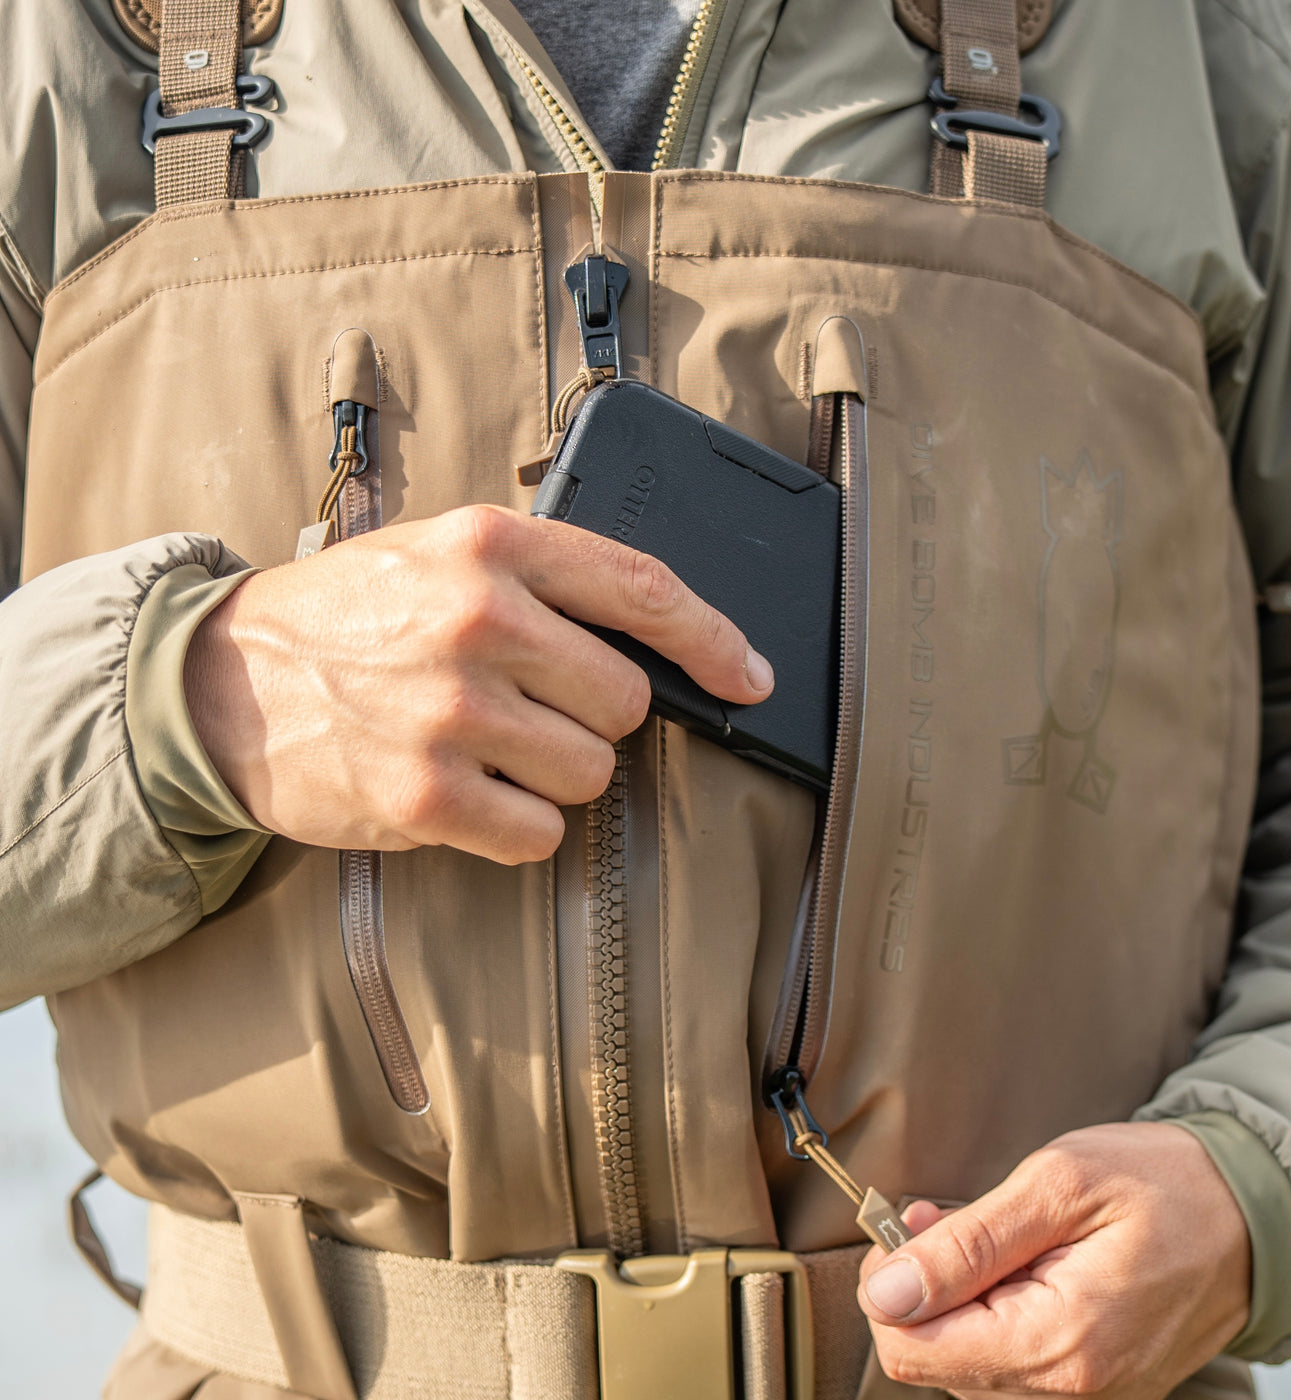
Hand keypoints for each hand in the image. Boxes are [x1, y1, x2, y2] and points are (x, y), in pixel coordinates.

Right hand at [185, 505, 772, 861]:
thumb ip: (543, 579)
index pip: (642, 588)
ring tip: (489, 746)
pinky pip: (540, 835)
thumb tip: (658, 638)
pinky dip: (517, 825)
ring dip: (557, 773)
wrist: (226, 680)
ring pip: (592, 771)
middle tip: (533, 706)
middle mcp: (477, 620)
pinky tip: (467, 792)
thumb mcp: (439, 554)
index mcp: (491, 546)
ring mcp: (451, 711)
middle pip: (626, 699)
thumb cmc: (348, 615)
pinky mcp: (426, 796)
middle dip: (596, 714)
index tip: (749, 676)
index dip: (713, 639)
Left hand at [857, 1122, 1250, 1398]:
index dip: (890, 1284)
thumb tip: (888, 1293)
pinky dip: (990, 1311)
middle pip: (932, 1362)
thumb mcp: (1057, 1185)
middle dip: (923, 1287)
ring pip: (965, 1366)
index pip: (914, 1352)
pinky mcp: (1092, 1387)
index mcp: (1061, 1346)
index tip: (909, 1225)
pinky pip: (1009, 1365)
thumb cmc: (1161, 1184)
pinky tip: (1009, 1261)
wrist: (1251, 1215)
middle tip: (944, 1216)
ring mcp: (1086, 1398)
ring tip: (985, 1232)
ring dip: (955, 1297)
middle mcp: (1072, 1394)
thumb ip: (967, 1244)